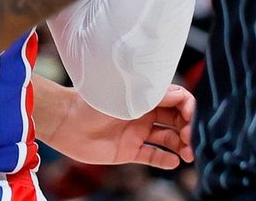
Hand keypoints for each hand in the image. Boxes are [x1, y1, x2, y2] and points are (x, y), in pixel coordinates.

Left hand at [44, 84, 195, 167]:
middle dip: (189, 129)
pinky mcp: (129, 150)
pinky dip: (165, 160)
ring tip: (188, 154)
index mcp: (145, 95)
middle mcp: (145, 113)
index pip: (177, 99)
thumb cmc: (92, 101)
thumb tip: (182, 96)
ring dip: (182, 146)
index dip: (189, 108)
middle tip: (190, 139)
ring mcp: (138, 132)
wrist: (64, 120)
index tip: (191, 118)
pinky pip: (153, 156)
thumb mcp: (125, 94)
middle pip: (177, 121)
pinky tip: (173, 162)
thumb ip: (153, 95)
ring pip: (168, 139)